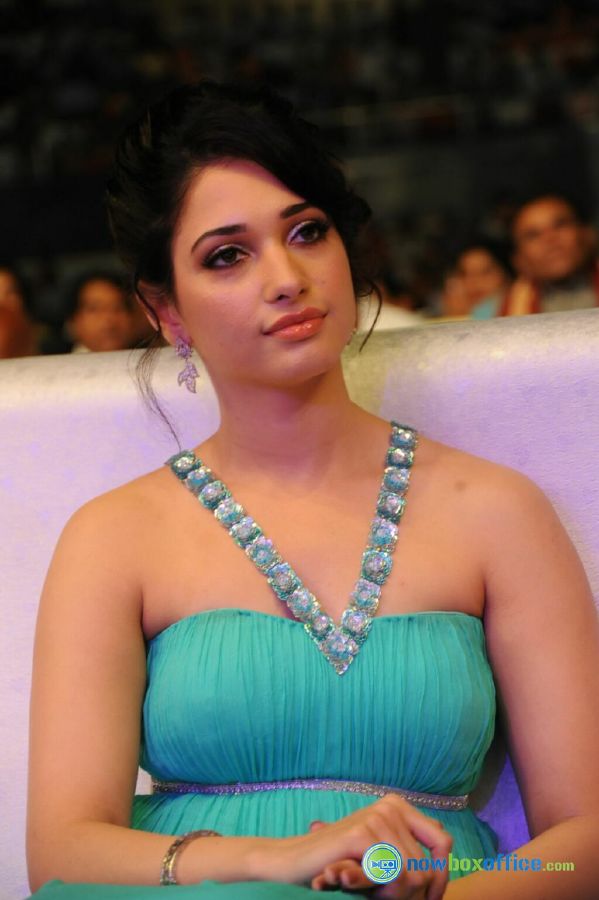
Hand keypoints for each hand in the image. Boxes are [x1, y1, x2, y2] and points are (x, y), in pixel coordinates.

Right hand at [260, 794, 450, 899]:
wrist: (296, 861)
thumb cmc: (341, 860)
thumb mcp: (381, 849)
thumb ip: (408, 842)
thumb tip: (445, 837)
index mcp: (398, 806)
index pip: (443, 842)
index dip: (440, 876)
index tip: (428, 898)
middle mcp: (390, 807)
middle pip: (426, 866)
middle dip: (412, 894)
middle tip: (384, 897)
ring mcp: (376, 818)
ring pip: (412, 875)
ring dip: (393, 895)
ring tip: (369, 890)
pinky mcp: (361, 835)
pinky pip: (391, 876)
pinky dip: (379, 890)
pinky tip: (357, 885)